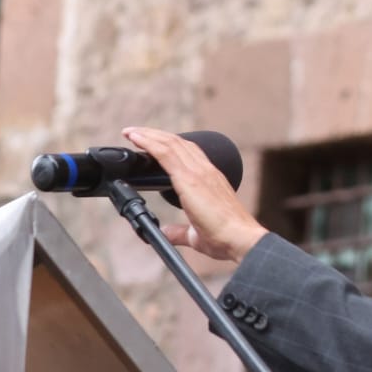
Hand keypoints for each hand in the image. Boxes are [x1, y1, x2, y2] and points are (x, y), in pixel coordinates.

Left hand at [122, 126, 267, 262]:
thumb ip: (179, 231)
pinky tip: (136, 138)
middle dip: (155, 135)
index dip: (170, 144)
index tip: (152, 143)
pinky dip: (149, 143)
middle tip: (135, 133)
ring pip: (170, 143)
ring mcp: (199, 172)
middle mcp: (206, 171)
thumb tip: (166, 232)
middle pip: (178, 143)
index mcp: (211, 179)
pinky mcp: (190, 179)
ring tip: (131, 132)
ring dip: (149, 135)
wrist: (240, 239)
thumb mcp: (196, 234)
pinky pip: (166, 154)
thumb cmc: (225, 237)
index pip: (189, 152)